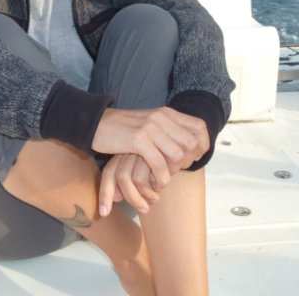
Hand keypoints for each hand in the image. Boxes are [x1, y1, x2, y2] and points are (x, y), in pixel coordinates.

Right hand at [92, 107, 208, 193]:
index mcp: (166, 113)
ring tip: (164, 178)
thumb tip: (189, 145)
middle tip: (176, 172)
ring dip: (173, 171)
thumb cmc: (122, 128)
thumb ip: (167, 130)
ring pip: (177, 155)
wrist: (96, 123)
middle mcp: (161, 117)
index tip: (192, 159)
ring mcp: (150, 127)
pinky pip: (159, 163)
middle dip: (187, 162)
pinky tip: (156, 184)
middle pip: (192, 144)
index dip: (202, 146)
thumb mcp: (148, 123)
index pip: (200, 128)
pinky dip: (161, 178)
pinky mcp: (138, 140)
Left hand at [99, 153, 159, 216]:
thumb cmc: (162, 156)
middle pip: (121, 177)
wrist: (184, 135)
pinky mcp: (160, 150)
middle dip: (132, 199)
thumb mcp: (143, 167)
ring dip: (147, 194)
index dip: (105, 193)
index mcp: (123, 152)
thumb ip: (129, 180)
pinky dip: (159, 185)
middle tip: (143, 210)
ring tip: (155, 197)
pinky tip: (163, 185)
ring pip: (138, 179)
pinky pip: (155, 175)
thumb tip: (116, 198)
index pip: (109, 173)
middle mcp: (132, 148)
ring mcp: (145, 148)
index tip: (103, 213)